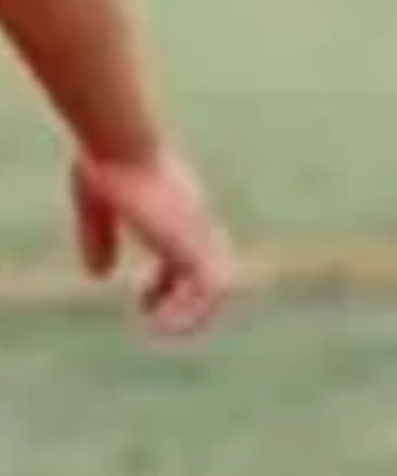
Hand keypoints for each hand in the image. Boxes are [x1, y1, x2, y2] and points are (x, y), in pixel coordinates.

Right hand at [72, 148, 238, 338]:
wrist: (124, 149)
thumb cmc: (109, 166)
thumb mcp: (98, 208)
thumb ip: (100, 238)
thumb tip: (99, 276)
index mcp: (179, 215)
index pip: (193, 257)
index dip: (173, 283)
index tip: (143, 296)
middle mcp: (196, 226)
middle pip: (214, 272)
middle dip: (189, 300)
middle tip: (152, 315)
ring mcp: (199, 234)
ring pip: (219, 285)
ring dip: (192, 312)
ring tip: (156, 326)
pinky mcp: (193, 242)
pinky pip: (211, 288)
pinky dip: (192, 312)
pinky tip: (158, 324)